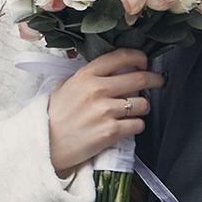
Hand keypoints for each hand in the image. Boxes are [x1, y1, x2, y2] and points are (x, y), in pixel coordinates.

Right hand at [46, 49, 161, 175]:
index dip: (139, 57)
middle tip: (157, 82)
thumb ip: (87, 77)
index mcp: (86, 75)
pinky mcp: (111, 132)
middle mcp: (97, 90)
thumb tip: (109, 69)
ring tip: (133, 111)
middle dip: (154, 80)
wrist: (44, 144)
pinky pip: (138, 125)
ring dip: (142, 107)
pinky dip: (136, 126)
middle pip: (139, 78)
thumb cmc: (53, 117)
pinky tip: (126, 127)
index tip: (144, 62)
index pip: (120, 56)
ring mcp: (105, 111)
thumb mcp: (65, 87)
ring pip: (142, 104)